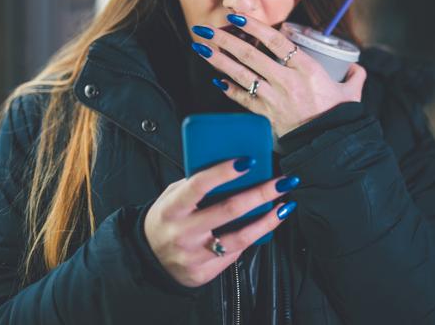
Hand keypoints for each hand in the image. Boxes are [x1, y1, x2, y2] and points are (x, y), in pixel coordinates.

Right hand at [144, 158, 298, 287]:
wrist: (148, 259)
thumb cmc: (168, 218)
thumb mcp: (172, 196)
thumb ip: (197, 184)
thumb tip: (236, 167)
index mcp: (171, 209)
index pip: (199, 185)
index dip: (224, 172)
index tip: (249, 161)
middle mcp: (182, 233)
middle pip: (229, 210)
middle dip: (261, 193)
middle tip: (283, 181)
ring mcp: (193, 256)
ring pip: (240, 237)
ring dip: (268, 219)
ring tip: (285, 205)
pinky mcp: (203, 273)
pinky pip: (236, 253)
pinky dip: (255, 236)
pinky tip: (268, 223)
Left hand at [190, 15, 365, 136]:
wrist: (329, 145)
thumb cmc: (339, 118)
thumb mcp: (352, 94)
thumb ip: (354, 76)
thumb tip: (355, 67)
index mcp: (307, 69)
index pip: (276, 42)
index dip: (255, 28)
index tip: (238, 18)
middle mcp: (286, 81)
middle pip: (250, 55)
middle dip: (226, 40)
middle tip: (207, 29)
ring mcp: (273, 98)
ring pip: (240, 75)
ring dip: (218, 60)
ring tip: (201, 47)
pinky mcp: (265, 114)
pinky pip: (242, 99)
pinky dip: (228, 89)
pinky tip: (216, 80)